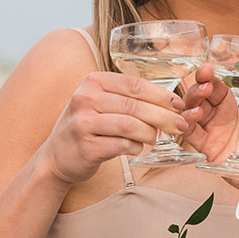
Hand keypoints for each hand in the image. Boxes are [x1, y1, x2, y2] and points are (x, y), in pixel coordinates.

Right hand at [38, 71, 189, 185]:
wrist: (57, 156)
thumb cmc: (88, 126)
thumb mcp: (101, 102)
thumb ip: (129, 98)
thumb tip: (170, 103)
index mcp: (93, 82)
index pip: (135, 85)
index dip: (161, 95)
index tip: (180, 105)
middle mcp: (85, 99)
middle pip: (135, 106)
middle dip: (164, 116)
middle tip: (181, 125)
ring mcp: (83, 124)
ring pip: (130, 126)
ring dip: (150, 133)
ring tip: (156, 137)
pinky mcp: (86, 147)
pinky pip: (122, 145)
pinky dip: (135, 147)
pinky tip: (137, 147)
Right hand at [193, 55, 238, 212]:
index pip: (224, 78)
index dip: (218, 66)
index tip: (218, 54)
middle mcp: (226, 114)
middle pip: (204, 91)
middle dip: (202, 79)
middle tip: (207, 72)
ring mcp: (217, 130)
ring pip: (194, 108)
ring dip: (193, 97)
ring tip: (203, 92)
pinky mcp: (211, 149)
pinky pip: (191, 135)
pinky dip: (187, 124)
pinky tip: (193, 116)